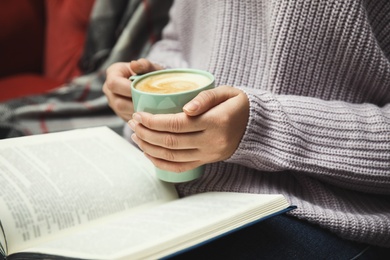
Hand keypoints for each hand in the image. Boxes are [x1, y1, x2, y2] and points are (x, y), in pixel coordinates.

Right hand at [103, 58, 162, 120]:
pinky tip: (149, 113)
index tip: (143, 91)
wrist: (149, 82)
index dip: (128, 89)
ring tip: (151, 109)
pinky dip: (139, 117)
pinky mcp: (120, 113)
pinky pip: (128, 118)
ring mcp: (113, 102)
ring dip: (138, 112)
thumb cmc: (148, 72)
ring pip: (123, 112)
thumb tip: (135, 64)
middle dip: (135, 104)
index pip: (114, 84)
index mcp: (113, 73)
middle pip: (118, 102)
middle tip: (151, 103)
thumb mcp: (149, 67)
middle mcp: (109, 89)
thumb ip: (144, 64)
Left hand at [128, 86, 248, 171]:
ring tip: (136, 136)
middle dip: (146, 133)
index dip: (154, 121)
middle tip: (133, 122)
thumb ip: (206, 97)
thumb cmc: (237, 105)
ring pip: (172, 157)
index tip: (139, 114)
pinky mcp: (205, 161)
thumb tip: (186, 108)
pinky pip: (180, 167)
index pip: (177, 124)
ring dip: (149, 148)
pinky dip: (160, 163)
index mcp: (216, 122)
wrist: (255, 127)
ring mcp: (208, 154)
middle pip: (171, 142)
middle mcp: (211, 142)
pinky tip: (148, 154)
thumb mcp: (227, 92)